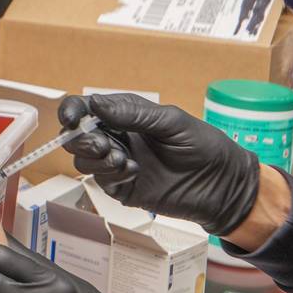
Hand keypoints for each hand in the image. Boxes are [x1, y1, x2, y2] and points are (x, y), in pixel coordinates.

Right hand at [60, 93, 259, 236]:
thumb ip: (132, 113)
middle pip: (78, 138)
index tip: (71, 119)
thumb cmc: (203, 146)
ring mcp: (119, 164)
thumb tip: (96, 104)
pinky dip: (111, 175)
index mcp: (126, 115)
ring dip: (96, 159)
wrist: (221, 185)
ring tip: (122, 160)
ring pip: (84, 161)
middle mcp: (118, 138)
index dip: (73, 112)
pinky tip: (132, 172)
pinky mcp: (123, 189)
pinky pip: (102, 182)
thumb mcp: (171, 122)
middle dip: (83, 140)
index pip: (88, 109)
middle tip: (103, 145)